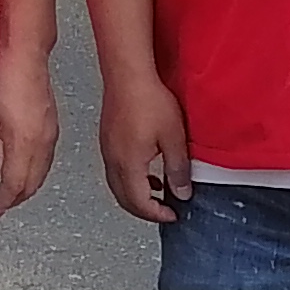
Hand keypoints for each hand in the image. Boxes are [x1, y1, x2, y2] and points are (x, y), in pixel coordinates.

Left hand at [0, 46, 59, 222]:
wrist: (26, 54)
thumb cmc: (5, 77)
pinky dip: (34, 173)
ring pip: (40, 175)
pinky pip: (45, 160)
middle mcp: (41, 143)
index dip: (0, 205)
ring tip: (9, 193)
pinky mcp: (52, 125)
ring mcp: (50, 135)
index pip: (13, 187)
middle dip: (13, 201)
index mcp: (24, 144)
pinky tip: (25, 170)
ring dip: (25, 189)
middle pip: (30, 186)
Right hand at [98, 77, 189, 224]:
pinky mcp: (107, 139)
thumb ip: (178, 169)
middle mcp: (113, 161)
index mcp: (128, 165)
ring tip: (157, 191)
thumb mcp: (174, 138)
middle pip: (124, 199)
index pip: (140, 203)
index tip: (172, 215)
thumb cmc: (148, 99)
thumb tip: (181, 192)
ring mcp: (107, 150)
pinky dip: (130, 179)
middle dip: (144, 210)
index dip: (157, 214)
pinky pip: (115, 170)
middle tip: (163, 210)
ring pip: (117, 186)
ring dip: (136, 195)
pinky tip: (144, 169)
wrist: (128, 74)